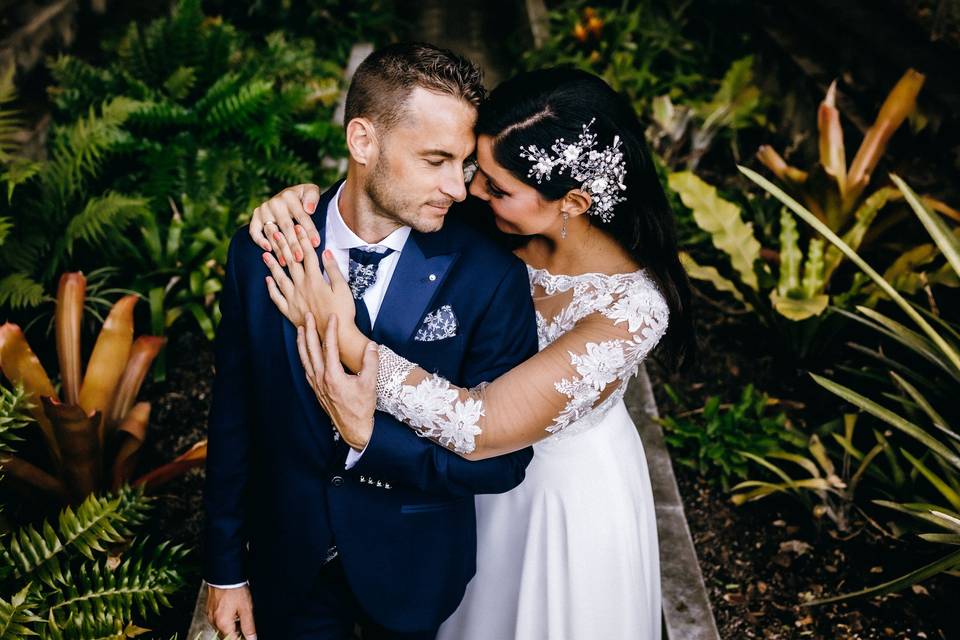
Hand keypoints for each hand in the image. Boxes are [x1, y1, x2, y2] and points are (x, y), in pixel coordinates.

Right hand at [206, 584, 255, 639]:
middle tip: (244, 622)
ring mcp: (211, 616)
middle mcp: (214, 622)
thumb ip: (249, 626)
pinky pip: (218, 621)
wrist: (224, 575)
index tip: (248, 636)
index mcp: (223, 624)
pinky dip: (226, 620)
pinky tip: (233, 611)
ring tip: (239, 614)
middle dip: (236, 634)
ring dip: (231, 627)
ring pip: (222, 629)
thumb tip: (252, 639)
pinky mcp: (210, 610)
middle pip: (226, 636)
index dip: (242, 639)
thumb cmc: (235, 590)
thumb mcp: (246, 609)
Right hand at [250, 183, 321, 260]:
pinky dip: (259, 241)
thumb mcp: (311, 191)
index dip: (309, 231)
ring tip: (287, 262)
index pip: (302, 216)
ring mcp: (263, 210)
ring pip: (272, 232)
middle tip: (300, 258)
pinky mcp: (255, 217)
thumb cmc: (303, 198)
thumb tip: (309, 209)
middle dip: (294, 244)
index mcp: (290, 196)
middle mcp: (275, 202)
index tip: (315, 244)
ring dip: (279, 248)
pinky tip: (268, 250)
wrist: (288, 196)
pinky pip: (254, 231)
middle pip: (286, 227)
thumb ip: (313, 197)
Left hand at [262, 226, 354, 333]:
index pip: (307, 255)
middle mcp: (301, 287)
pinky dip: (271, 288)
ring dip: (272, 264)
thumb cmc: (342, 312)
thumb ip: (333, 270)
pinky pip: (277, 298)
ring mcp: (293, 299)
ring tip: (264, 253)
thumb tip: (325, 252)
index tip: (297, 227)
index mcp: (315, 280)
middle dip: (282, 246)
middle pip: (290, 262)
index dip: (302, 239)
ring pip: (280, 278)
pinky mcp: (290, 311)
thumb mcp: (343, 289)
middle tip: (274, 233)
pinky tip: (268, 280)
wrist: (335, 336)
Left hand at [297, 313, 377, 449]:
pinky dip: (303, 357)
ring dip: (302, 343)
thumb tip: (371, 345)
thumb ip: (371, 362)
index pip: (329, 347)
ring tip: (300, 329)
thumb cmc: (362, 407)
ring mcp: (317, 385)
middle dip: (309, 331)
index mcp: (333, 376)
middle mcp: (321, 379)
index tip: (332, 318)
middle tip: (308, 316)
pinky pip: (306, 369)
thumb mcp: (370, 383)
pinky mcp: (316, 390)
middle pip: (311, 350)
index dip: (330, 330)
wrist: (354, 428)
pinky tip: (304, 353)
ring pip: (305, 359)